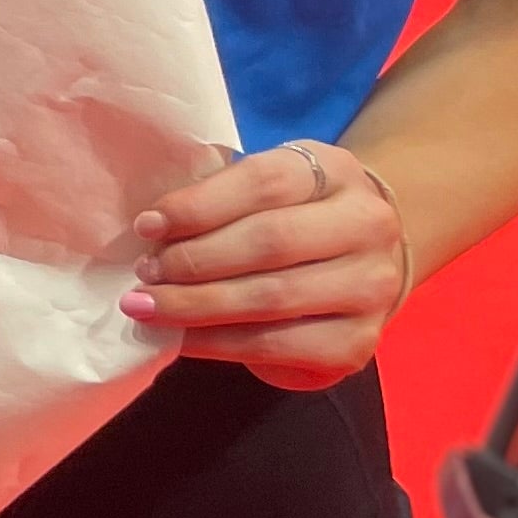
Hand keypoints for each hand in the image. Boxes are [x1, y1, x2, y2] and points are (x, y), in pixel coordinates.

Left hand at [121, 139, 410, 389]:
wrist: (363, 262)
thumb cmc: (292, 217)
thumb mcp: (266, 189)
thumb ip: (221, 198)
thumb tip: (152, 230)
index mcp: (336, 172)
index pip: (264, 182)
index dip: (199, 205)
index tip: (147, 225)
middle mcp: (367, 225)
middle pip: (269, 241)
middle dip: (194, 259)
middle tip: (145, 272)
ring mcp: (372, 287)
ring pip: (272, 297)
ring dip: (198, 305)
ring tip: (148, 306)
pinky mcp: (360, 343)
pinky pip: (279, 345)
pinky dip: (219, 343)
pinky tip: (182, 339)